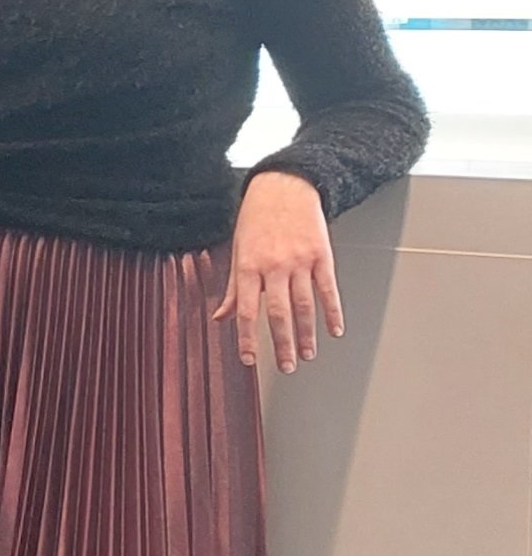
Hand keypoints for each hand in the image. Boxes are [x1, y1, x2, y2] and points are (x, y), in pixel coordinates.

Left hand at [217, 169, 341, 372]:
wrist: (285, 189)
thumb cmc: (256, 220)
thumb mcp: (237, 251)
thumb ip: (233, 288)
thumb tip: (221, 318)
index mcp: (248, 267)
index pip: (246, 311)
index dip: (247, 337)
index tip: (249, 359)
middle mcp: (274, 266)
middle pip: (278, 313)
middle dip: (282, 343)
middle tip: (285, 367)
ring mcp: (300, 262)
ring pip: (305, 306)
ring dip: (307, 334)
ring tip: (307, 355)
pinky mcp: (322, 256)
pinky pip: (328, 290)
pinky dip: (333, 312)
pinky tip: (334, 330)